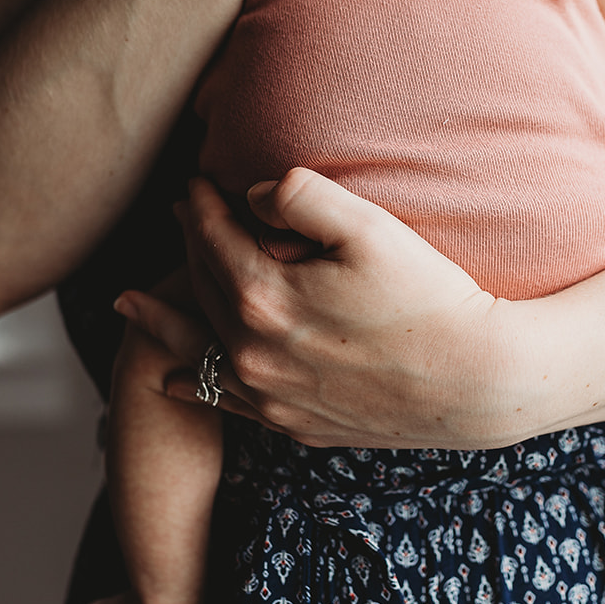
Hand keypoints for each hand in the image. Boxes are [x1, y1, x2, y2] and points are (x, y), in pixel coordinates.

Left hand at [164, 171, 536, 449]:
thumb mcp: (371, 227)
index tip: (196, 179)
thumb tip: (252, 193)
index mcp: (263, 298)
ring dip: (162, 321)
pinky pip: (226, 404)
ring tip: (125, 305)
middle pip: (204, 288)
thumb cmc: (433, 298)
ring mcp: (273, 396)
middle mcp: (254, 353)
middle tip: (180, 215)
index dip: (200, 204)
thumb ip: (301, 196)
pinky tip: (172, 380)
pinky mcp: (298, 424)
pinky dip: (193, 386)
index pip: (212, 239)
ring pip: (200, 349)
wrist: (479, 380)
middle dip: (188, 245)